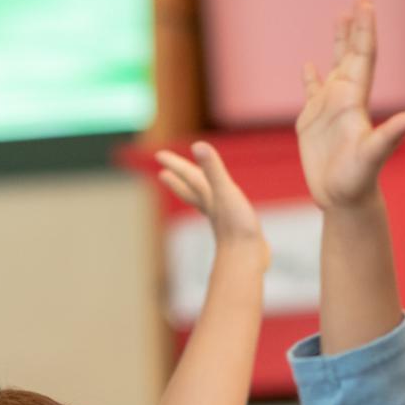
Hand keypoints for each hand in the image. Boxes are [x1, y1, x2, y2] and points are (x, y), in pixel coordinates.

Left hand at [155, 141, 268, 268]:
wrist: (246, 259)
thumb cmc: (236, 226)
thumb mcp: (225, 191)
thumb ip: (213, 169)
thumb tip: (197, 146)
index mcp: (208, 196)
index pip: (188, 176)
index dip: (175, 164)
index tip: (159, 155)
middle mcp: (212, 207)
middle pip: (190, 190)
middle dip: (178, 180)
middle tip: (163, 174)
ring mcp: (222, 220)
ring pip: (205, 203)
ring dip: (197, 195)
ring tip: (195, 191)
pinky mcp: (235, 231)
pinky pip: (223, 215)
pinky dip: (220, 210)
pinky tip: (224, 214)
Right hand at [296, 0, 404, 210]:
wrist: (344, 200)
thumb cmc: (359, 181)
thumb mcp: (375, 156)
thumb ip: (392, 135)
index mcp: (357, 101)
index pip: (363, 57)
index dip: (364, 30)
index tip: (365, 4)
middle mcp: (345, 100)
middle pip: (351, 54)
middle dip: (355, 26)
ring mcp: (328, 111)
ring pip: (334, 68)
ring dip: (337, 43)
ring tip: (339, 15)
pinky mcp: (311, 124)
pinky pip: (311, 93)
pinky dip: (310, 78)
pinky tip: (308, 65)